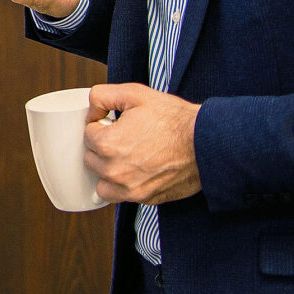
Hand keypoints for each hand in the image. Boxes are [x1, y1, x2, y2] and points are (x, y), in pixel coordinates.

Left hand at [84, 83, 201, 204]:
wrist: (206, 143)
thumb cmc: (175, 120)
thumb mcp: (136, 94)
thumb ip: (103, 96)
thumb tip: (91, 111)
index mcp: (109, 144)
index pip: (87, 134)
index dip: (101, 125)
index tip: (115, 123)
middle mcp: (115, 171)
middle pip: (91, 158)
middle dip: (103, 147)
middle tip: (125, 137)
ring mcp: (129, 188)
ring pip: (101, 181)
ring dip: (109, 169)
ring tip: (128, 156)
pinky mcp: (144, 198)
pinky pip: (120, 196)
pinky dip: (123, 186)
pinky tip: (137, 171)